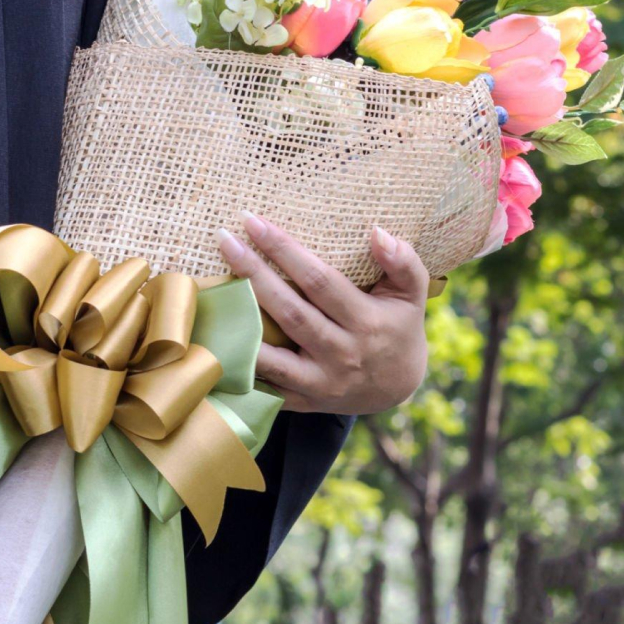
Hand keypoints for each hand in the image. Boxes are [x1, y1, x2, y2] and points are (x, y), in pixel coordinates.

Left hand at [217, 212, 429, 413]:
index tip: (254, 222)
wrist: (397, 388)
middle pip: (289, 310)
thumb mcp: (413, 294)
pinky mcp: (302, 401)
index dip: (285, 251)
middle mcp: (343, 353)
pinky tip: (212, 340)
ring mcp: (320, 382)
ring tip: (210, 289)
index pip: (320, 281)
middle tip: (224, 238)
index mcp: (367, 322)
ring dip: (239, 322)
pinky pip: (265, 386)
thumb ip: (403, 261)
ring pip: (271, 353)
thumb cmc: (400, 327)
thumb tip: (376, 232)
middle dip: (253, 273)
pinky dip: (239, 367)